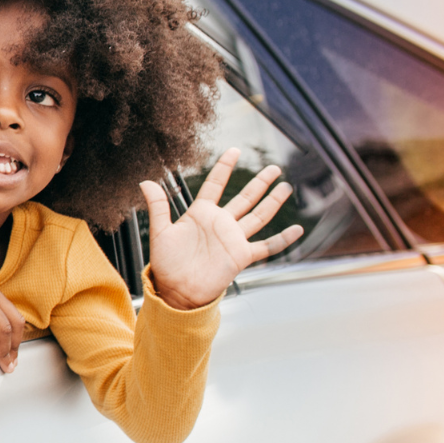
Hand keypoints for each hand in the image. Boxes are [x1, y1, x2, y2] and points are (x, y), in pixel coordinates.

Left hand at [141, 149, 305, 310]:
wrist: (177, 291)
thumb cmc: (167, 264)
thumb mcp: (161, 231)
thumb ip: (158, 206)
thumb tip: (145, 181)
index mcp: (201, 214)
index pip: (215, 185)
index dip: (224, 168)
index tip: (234, 150)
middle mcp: (220, 224)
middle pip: (245, 198)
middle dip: (259, 182)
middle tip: (274, 167)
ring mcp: (233, 239)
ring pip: (258, 216)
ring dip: (272, 202)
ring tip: (285, 186)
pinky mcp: (242, 256)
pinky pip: (267, 247)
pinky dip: (283, 239)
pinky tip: (298, 230)